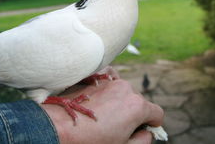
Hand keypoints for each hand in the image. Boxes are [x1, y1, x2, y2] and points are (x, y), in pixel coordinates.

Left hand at [41, 77, 163, 143]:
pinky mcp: (95, 77)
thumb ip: (143, 140)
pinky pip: (110, 78)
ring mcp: (110, 81)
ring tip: (103, 116)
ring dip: (120, 102)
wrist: (57, 127)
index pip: (157, 114)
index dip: (153, 125)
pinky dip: (110, 85)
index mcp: (137, 107)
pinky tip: (101, 97)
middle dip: (133, 114)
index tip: (143, 131)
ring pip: (124, 91)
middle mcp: (126, 89)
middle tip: (117, 129)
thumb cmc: (90, 142)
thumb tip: (147, 132)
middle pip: (139, 102)